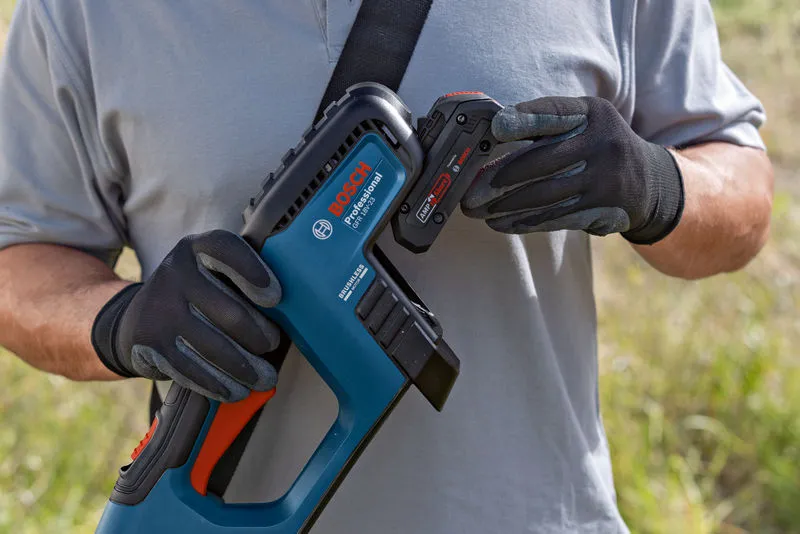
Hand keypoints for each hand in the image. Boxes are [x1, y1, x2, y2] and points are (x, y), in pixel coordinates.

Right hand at [92, 230, 281, 401]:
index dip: (253, 271)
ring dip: (244, 368)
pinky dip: (218, 384)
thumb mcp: (211, 272)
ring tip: (264, 378)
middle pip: (228, 310)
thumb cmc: (196, 295)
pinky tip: (236, 391)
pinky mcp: (149, 343)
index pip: (226, 250)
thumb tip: (293, 310)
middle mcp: (174, 272)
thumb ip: (241, 279)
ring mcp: (159, 309)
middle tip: (272, 346)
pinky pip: (191, 369)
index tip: (276, 297)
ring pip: (213, 346)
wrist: (135, 318)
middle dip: (258, 335)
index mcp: (195, 248)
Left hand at [461, 96, 684, 243]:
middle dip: (500, 180)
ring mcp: (606, 178)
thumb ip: (544, 123)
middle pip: (542, 162)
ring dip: (506, 206)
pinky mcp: (603, 208)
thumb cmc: (596, 145)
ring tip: (478, 212)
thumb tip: (492, 131)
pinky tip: (501, 223)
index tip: (496, 126)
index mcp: (592, 114)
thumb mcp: (583, 122)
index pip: (555, 113)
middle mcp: (603, 143)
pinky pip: (556, 217)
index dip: (525, 119)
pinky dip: (525, 221)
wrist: (648, 181)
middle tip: (470, 193)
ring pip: (545, 195)